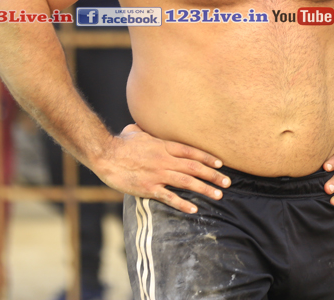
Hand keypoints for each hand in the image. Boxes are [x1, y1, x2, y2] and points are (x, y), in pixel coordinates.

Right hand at [93, 123, 231, 213]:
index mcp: (164, 146)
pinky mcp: (149, 188)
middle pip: (194, 167)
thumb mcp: (136, 130)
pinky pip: (169, 197)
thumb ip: (146, 129)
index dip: (207, 158)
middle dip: (213, 175)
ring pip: (187, 182)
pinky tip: (194, 209)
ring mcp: (158, 174)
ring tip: (218, 195)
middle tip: (227, 182)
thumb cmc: (120, 143)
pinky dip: (182, 204)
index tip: (220, 164)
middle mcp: (165, 160)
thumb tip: (145, 123)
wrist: (106, 155)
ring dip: (204, 189)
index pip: (191, 151)